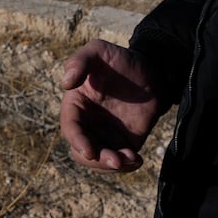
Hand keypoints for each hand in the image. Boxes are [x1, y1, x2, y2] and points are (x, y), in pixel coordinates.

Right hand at [59, 39, 161, 172]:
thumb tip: (65, 83)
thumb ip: (80, 61)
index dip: (78, 142)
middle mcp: (87, 124)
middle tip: (116, 160)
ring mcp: (105, 135)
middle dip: (97, 161)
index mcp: (76, 105)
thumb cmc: (120, 59)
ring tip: (132, 158)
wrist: (152, 70)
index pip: (70, 128)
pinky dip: (127, 165)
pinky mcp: (124, 143)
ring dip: (113, 166)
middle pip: (82, 153)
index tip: (90, 151)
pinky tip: (137, 159)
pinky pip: (121, 161)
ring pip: (101, 162)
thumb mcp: (99, 51)